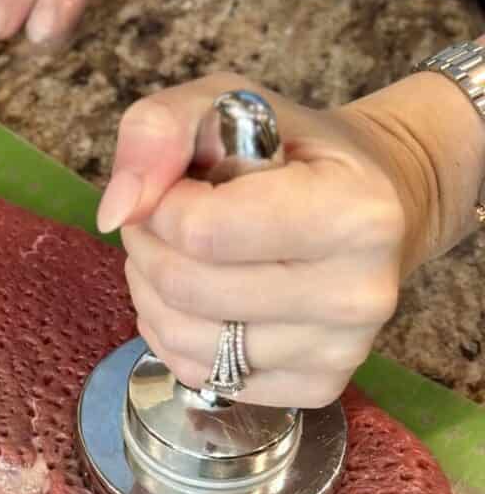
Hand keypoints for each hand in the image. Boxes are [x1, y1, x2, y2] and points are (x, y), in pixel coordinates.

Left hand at [95, 73, 412, 408]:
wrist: (377, 206)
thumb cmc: (296, 151)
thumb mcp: (228, 104)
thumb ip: (161, 131)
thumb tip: (116, 210)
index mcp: (354, 213)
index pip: (202, 231)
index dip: (160, 205)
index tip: (172, 187)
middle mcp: (357, 295)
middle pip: (186, 289)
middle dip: (147, 247)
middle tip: (156, 221)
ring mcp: (338, 352)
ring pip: (183, 339)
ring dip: (150, 292)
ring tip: (171, 256)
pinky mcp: (316, 389)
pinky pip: (200, 375)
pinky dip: (173, 336)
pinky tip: (194, 302)